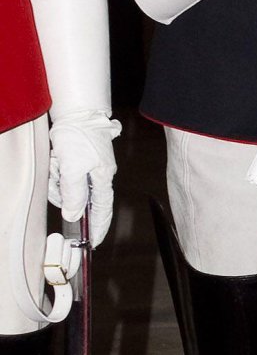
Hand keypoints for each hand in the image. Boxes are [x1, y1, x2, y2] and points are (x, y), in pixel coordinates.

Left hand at [47, 112, 119, 243]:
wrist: (76, 111)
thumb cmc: (80, 136)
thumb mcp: (74, 169)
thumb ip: (74, 195)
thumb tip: (73, 216)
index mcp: (102, 179)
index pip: (102, 211)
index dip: (98, 228)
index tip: (92, 242)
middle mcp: (96, 175)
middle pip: (77, 198)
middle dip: (63, 191)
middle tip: (58, 177)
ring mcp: (86, 168)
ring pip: (66, 187)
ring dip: (57, 177)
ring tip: (57, 161)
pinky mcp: (75, 160)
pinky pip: (62, 175)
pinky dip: (55, 169)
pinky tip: (56, 157)